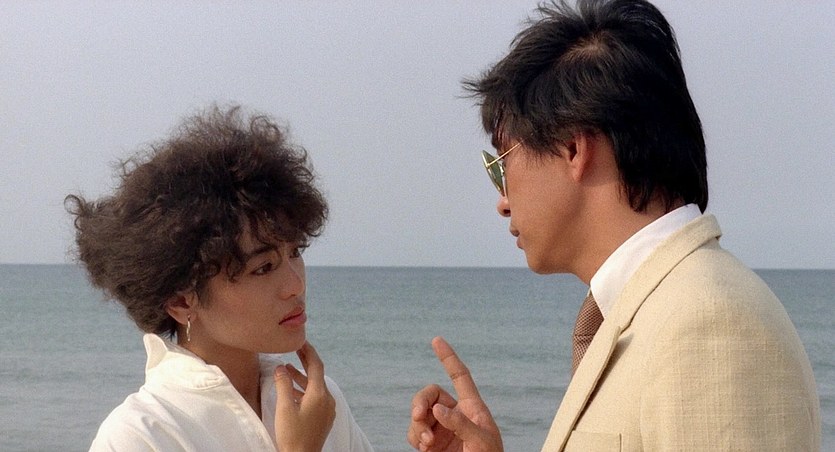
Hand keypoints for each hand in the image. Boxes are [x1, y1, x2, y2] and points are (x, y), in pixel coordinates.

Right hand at [273, 341, 335, 451]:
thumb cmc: (292, 435)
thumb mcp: (284, 408)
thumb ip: (283, 384)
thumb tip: (280, 368)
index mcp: (319, 394)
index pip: (316, 365)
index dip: (308, 351)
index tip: (300, 340)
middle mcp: (327, 400)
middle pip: (317, 375)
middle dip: (305, 361)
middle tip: (295, 348)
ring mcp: (327, 410)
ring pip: (315, 387)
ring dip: (301, 377)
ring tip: (286, 369)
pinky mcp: (323, 418)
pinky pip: (315, 398)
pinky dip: (304, 391)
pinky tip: (291, 391)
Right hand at [407, 337, 502, 451]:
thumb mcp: (482, 441)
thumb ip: (460, 423)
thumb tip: (438, 409)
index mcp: (472, 408)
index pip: (459, 376)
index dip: (448, 358)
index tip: (436, 340)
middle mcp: (454, 415)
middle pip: (430, 394)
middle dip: (420, 401)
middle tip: (419, 415)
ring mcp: (441, 429)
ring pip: (419, 414)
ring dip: (417, 425)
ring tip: (426, 442)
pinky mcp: (431, 445)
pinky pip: (414, 433)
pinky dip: (414, 437)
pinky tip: (424, 447)